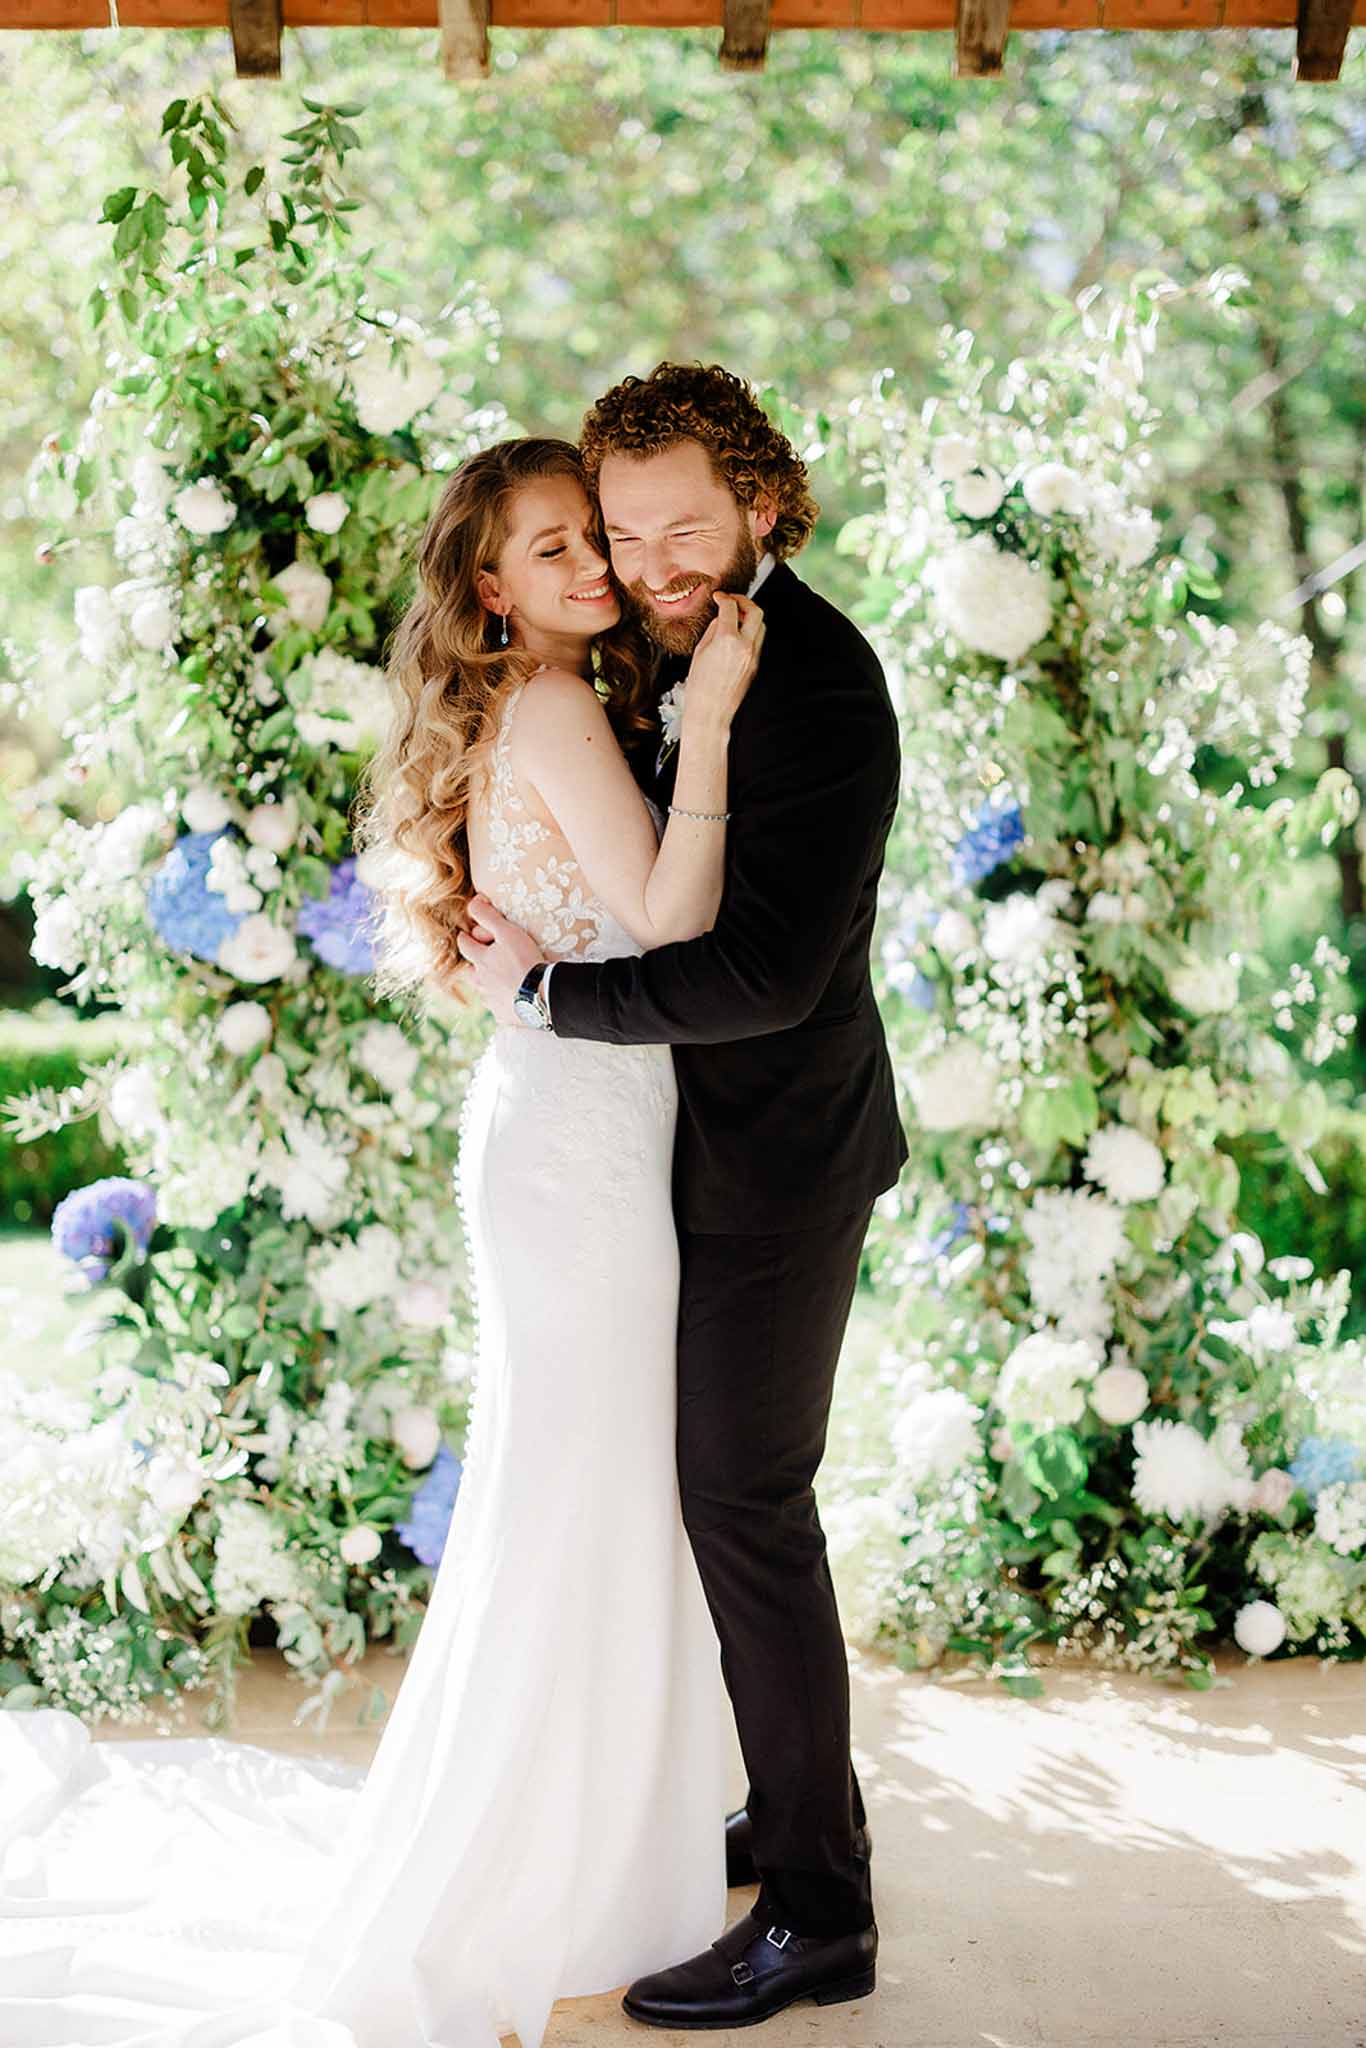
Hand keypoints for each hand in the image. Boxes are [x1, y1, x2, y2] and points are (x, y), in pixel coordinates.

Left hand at [455, 896, 545, 1025]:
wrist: (542, 996)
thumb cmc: (525, 961)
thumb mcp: (508, 933)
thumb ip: (489, 916)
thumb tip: (473, 900)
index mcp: (480, 961)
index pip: (464, 945)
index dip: (465, 938)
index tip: (467, 935)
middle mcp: (481, 982)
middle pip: (469, 972)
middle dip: (474, 965)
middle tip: (483, 961)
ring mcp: (491, 1000)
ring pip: (483, 990)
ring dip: (487, 984)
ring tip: (500, 980)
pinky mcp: (503, 1014)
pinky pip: (498, 1007)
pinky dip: (502, 1001)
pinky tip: (512, 999)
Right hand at [682, 592, 764, 731]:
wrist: (711, 711)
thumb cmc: (700, 686)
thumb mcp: (700, 651)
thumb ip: (713, 629)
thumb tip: (721, 617)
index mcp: (727, 640)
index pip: (731, 606)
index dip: (724, 597)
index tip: (719, 597)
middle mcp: (744, 646)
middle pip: (756, 611)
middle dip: (744, 601)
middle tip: (733, 601)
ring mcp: (753, 656)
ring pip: (761, 625)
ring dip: (750, 616)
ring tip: (736, 618)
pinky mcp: (756, 664)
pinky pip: (758, 640)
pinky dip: (750, 632)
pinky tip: (737, 635)